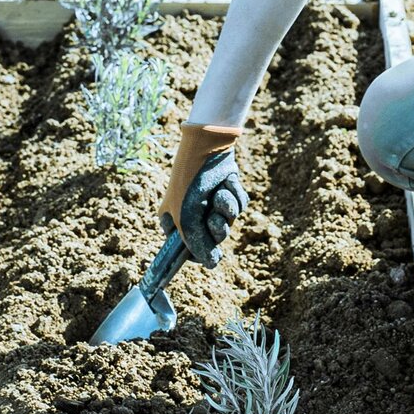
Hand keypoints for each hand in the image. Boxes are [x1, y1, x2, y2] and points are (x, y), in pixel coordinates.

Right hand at [161, 123, 247, 266]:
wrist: (208, 148)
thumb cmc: (190, 183)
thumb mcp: (187, 219)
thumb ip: (197, 245)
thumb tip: (211, 265)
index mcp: (174, 222)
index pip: (188, 250)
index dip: (200, 253)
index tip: (208, 254)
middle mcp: (193, 215)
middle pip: (213, 239)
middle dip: (217, 228)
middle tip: (213, 216)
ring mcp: (211, 204)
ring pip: (229, 223)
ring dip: (227, 209)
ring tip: (218, 194)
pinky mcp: (228, 192)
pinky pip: (239, 206)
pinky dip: (235, 196)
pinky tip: (225, 183)